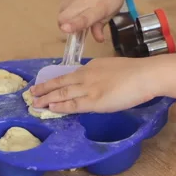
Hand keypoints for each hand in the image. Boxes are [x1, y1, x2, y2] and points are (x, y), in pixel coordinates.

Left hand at [30, 57, 159, 112]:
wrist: (144, 75)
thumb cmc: (135, 72)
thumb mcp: (113, 68)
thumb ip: (102, 75)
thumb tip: (97, 83)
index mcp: (91, 67)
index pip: (68, 75)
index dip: (55, 81)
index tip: (45, 84)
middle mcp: (86, 76)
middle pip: (60, 83)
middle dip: (44, 88)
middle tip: (31, 93)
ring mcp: (89, 88)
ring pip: (62, 93)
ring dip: (46, 98)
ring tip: (34, 103)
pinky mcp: (94, 101)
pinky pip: (73, 104)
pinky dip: (60, 106)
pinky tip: (50, 108)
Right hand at [59, 0, 134, 41]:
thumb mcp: (112, 10)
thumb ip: (101, 25)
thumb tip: (98, 39)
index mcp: (98, 8)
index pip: (83, 19)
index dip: (73, 25)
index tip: (66, 29)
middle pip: (63, 18)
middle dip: (65, 25)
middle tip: (72, 26)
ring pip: (61, 10)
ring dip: (67, 14)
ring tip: (78, 9)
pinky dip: (67, 4)